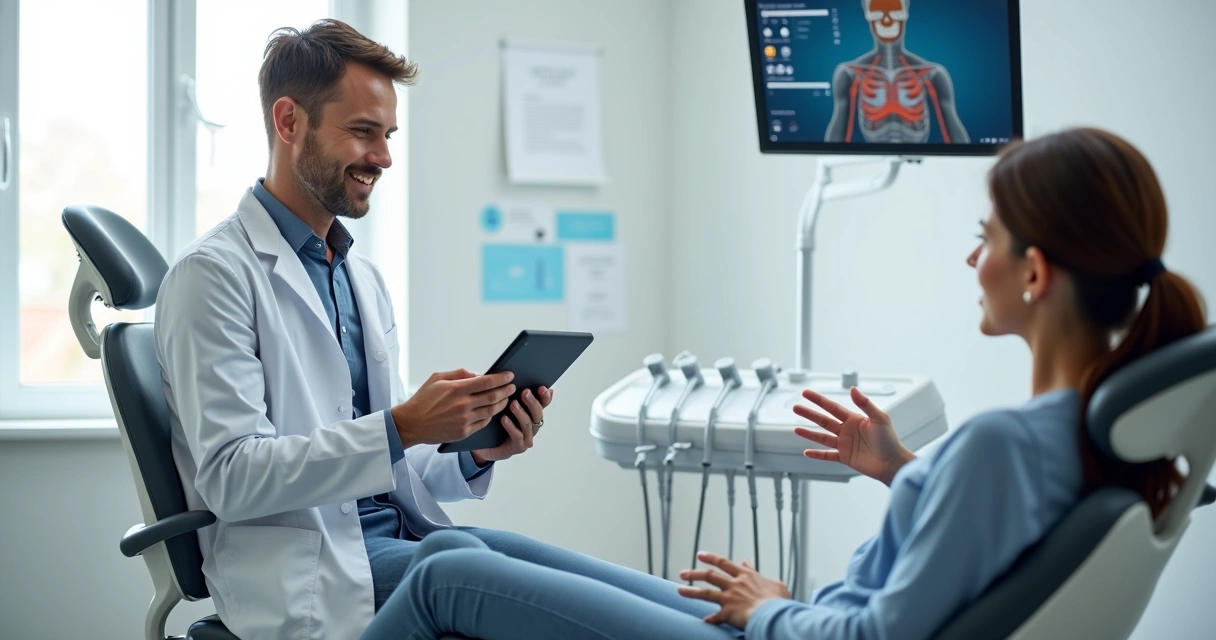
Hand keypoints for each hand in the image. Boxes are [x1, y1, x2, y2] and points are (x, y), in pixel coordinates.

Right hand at [391, 369, 514, 447]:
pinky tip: (494, 411)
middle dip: (506, 390)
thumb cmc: (423, 399)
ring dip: (502, 403)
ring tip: (506, 398)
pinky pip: (483, 423)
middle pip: (492, 396)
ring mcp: (464, 420)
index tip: (509, 376)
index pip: (486, 382)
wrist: (411, 423)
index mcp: (456, 389)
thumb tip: (478, 374)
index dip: (501, 378)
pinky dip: (491, 416)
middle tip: (512, 387)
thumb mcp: (437, 378)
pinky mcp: (463, 432)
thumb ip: (459, 374)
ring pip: (491, 411)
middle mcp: (462, 405)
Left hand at [472, 387, 553, 463]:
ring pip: (528, 424)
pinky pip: (517, 436)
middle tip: (525, 392)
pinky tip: (504, 419)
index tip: (542, 387)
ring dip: (521, 413)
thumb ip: (509, 394)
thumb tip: (507, 376)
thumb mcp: (502, 406)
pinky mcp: (518, 446)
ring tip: (513, 404)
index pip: (543, 403)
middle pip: (538, 413)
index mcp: (532, 412)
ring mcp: (527, 437)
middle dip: (533, 402)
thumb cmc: (495, 423)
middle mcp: (533, 425)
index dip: (545, 396)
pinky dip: (511, 427)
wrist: (486, 445)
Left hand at [678, 552, 790, 629]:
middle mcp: (734, 584)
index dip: (711, 558)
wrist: (775, 613)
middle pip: (709, 576)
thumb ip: (758, 572)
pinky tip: (703, 621)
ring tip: (679, 590)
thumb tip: (747, 562)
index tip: (700, 555)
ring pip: (705, 593)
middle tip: (682, 573)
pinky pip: (715, 617)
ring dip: (691, 591)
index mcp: (745, 575)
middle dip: (694, 573)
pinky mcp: (728, 613)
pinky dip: (710, 619)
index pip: (724, 563)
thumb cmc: (778, 600)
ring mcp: (729, 598)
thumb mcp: (774, 582)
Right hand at [793, 387, 913, 485]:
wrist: (893, 463)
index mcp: (854, 419)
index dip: (818, 400)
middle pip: (823, 420)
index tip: (806, 393)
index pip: (832, 407)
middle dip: (809, 414)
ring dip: (809, 433)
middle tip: (795, 407)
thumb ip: (865, 404)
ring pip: (822, 437)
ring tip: (796, 429)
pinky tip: (807, 452)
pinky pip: (827, 455)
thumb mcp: (880, 418)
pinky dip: (817, 455)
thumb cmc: (890, 441)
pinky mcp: (845, 457)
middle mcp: (847, 430)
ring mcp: (845, 444)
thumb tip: (853, 389)